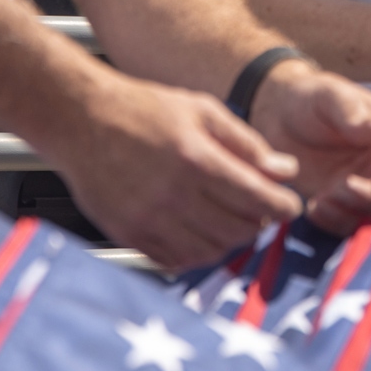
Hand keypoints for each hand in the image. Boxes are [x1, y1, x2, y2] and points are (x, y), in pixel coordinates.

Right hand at [49, 72, 303, 271]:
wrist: (81, 120)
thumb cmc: (143, 109)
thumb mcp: (203, 110)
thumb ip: (247, 143)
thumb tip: (286, 171)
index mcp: (196, 159)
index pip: (257, 199)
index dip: (282, 206)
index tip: (289, 206)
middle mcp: (173, 195)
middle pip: (238, 230)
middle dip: (258, 222)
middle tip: (258, 208)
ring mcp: (148, 219)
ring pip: (210, 252)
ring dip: (229, 239)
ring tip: (228, 217)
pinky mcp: (128, 235)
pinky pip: (177, 261)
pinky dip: (196, 252)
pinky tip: (198, 229)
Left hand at [249, 61, 370, 233]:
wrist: (278, 116)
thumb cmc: (310, 99)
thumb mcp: (329, 94)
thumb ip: (351, 109)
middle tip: (340, 188)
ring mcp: (363, 186)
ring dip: (350, 214)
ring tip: (321, 199)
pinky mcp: (340, 203)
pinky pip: (346, 224)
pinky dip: (332, 223)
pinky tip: (313, 207)